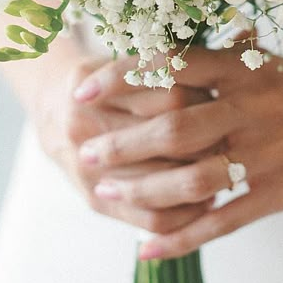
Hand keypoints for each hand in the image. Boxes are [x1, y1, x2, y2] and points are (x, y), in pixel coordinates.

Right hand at [33, 51, 215, 234]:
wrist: (51, 111)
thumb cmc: (102, 84)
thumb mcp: (123, 63)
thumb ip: (162, 68)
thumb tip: (220, 81)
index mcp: (99, 89)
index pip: (173, 97)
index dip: (207, 103)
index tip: (225, 105)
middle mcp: (86, 128)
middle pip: (171, 139)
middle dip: (209, 143)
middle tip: (232, 141)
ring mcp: (88, 169)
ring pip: (164, 184)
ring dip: (202, 181)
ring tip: (222, 173)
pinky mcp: (95, 201)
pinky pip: (152, 218)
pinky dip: (186, 217)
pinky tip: (204, 204)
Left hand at [71, 45, 282, 258]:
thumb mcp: (266, 60)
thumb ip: (218, 53)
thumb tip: (165, 34)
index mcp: (243, 70)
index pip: (171, 67)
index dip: (123, 77)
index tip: (83, 89)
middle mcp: (252, 110)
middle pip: (175, 129)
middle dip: (124, 144)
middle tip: (85, 155)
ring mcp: (266, 155)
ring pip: (193, 179)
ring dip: (144, 191)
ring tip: (107, 196)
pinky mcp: (279, 193)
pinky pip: (223, 221)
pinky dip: (182, 238)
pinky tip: (147, 250)